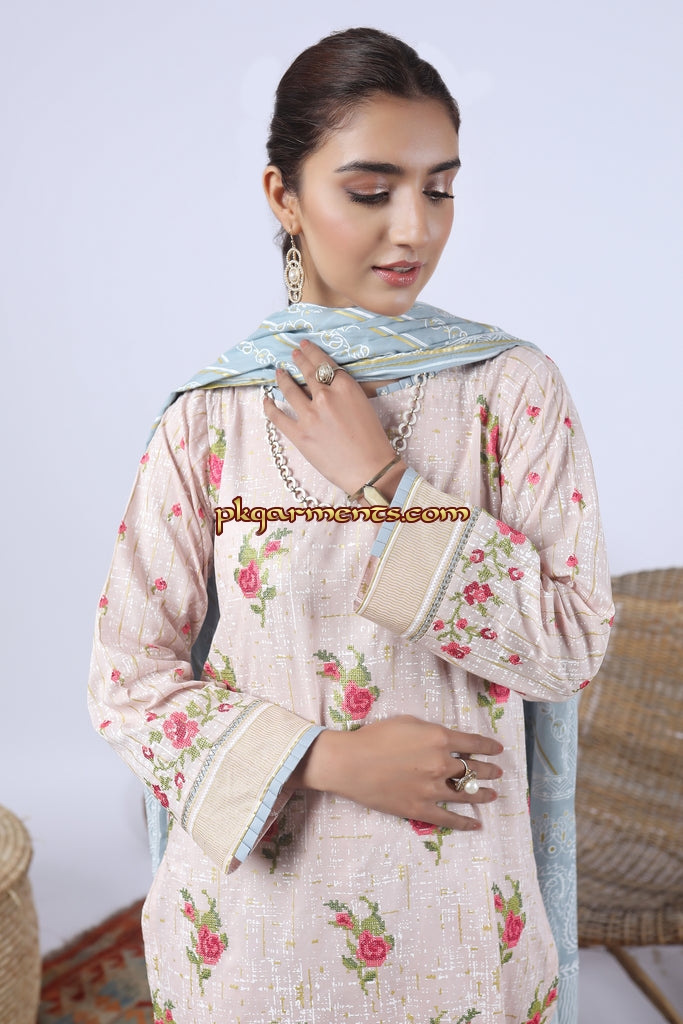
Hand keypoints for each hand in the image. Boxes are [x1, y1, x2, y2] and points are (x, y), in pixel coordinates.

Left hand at [263, 339, 400, 496]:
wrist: (370, 470)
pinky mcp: (299, 435)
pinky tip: (266, 399)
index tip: (305, 346)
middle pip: (307, 372)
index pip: (324, 364)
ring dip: (282, 378)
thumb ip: (345, 392)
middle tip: (292, 353)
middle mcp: (325, 397)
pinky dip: (269, 406)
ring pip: (290, 390)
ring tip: (279, 372)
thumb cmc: (373, 442)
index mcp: (345, 387)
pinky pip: (277, 416)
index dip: (312, 352)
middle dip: (298, 359)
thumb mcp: (364, 406)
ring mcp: (310, 416)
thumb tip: (329, 387)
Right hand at [291, 715, 503, 830]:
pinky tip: (476, 823)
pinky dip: (465, 822)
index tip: (498, 749)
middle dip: (489, 770)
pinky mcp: (421, 809)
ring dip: (483, 794)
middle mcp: (441, 763)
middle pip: (474, 769)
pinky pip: (449, 818)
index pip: (474, 742)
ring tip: (492, 795)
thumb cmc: (375, 737)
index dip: (488, 746)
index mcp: (439, 738)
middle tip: (498, 772)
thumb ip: (431, 731)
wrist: (350, 763)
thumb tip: (446, 740)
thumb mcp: (407, 722)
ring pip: (467, 793)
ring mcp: (433, 788)